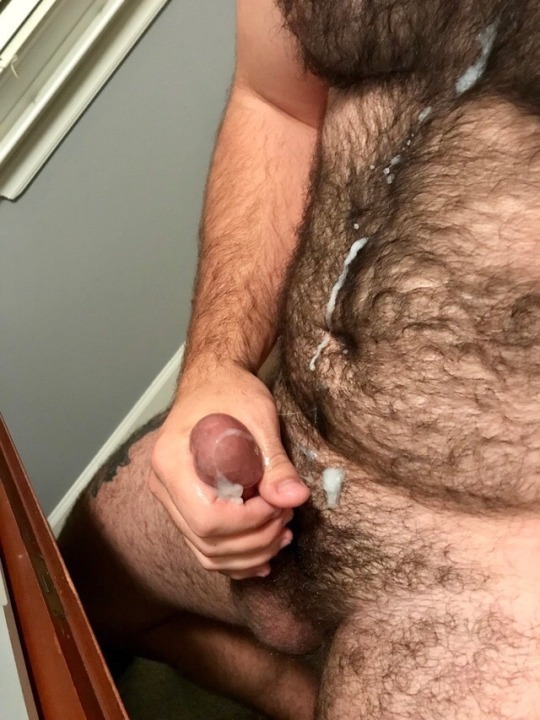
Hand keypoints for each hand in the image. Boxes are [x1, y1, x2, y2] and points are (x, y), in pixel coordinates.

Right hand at [149, 362, 309, 578]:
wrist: (213, 381)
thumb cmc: (231, 392)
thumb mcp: (258, 420)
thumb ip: (275, 463)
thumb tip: (295, 499)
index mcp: (172, 462)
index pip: (208, 518)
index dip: (249, 522)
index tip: (278, 504)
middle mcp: (162, 485)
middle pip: (207, 541)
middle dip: (256, 540)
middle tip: (287, 518)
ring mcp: (169, 499)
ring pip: (206, 552)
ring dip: (249, 554)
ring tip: (282, 534)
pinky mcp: (183, 505)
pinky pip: (205, 546)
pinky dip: (236, 558)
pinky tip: (265, 554)